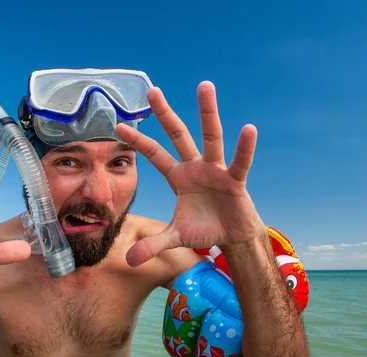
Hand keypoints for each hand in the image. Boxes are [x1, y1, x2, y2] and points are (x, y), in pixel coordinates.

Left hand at [116, 81, 265, 266]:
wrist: (233, 236)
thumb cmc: (204, 229)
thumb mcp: (175, 238)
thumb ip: (152, 245)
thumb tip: (127, 261)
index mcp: (178, 177)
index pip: (154, 155)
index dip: (138, 142)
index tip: (119, 126)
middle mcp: (195, 167)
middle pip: (178, 135)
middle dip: (165, 114)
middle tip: (152, 90)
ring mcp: (216, 170)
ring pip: (210, 137)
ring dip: (207, 112)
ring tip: (204, 85)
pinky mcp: (235, 180)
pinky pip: (240, 162)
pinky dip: (244, 148)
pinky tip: (248, 129)